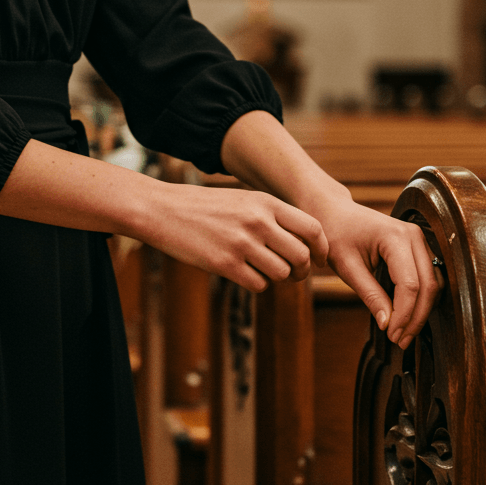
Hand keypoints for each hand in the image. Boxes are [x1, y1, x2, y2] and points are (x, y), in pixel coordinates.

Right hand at [145, 183, 327, 292]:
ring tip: (264, 271)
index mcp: (266, 203)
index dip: (321, 249)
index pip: (312, 229)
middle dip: (302, 270)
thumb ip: (272, 217)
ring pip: (281, 273)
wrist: (164, 211)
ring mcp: (242, 243)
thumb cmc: (206, 207)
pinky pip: (258, 284)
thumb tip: (303, 243)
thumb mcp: (244, 200)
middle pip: (301, 256)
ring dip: (278, 278)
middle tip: (295, 274)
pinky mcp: (225, 264)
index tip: (319, 260)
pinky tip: (245, 274)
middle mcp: (258, 222)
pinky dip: (257, 284)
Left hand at [314, 195, 443, 347]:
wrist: (335, 213)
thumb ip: (369, 294)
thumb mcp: (347, 267)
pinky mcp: (419, 246)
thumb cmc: (337, 234)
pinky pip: (429, 276)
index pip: (410, 284)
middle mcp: (414, 235)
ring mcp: (420, 239)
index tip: (392, 334)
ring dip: (422, 311)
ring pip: (434, 283)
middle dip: (415, 317)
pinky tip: (408, 316)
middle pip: (428, 285)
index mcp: (395, 237)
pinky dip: (421, 299)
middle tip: (400, 340)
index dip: (404, 314)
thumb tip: (387, 323)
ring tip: (404, 333)